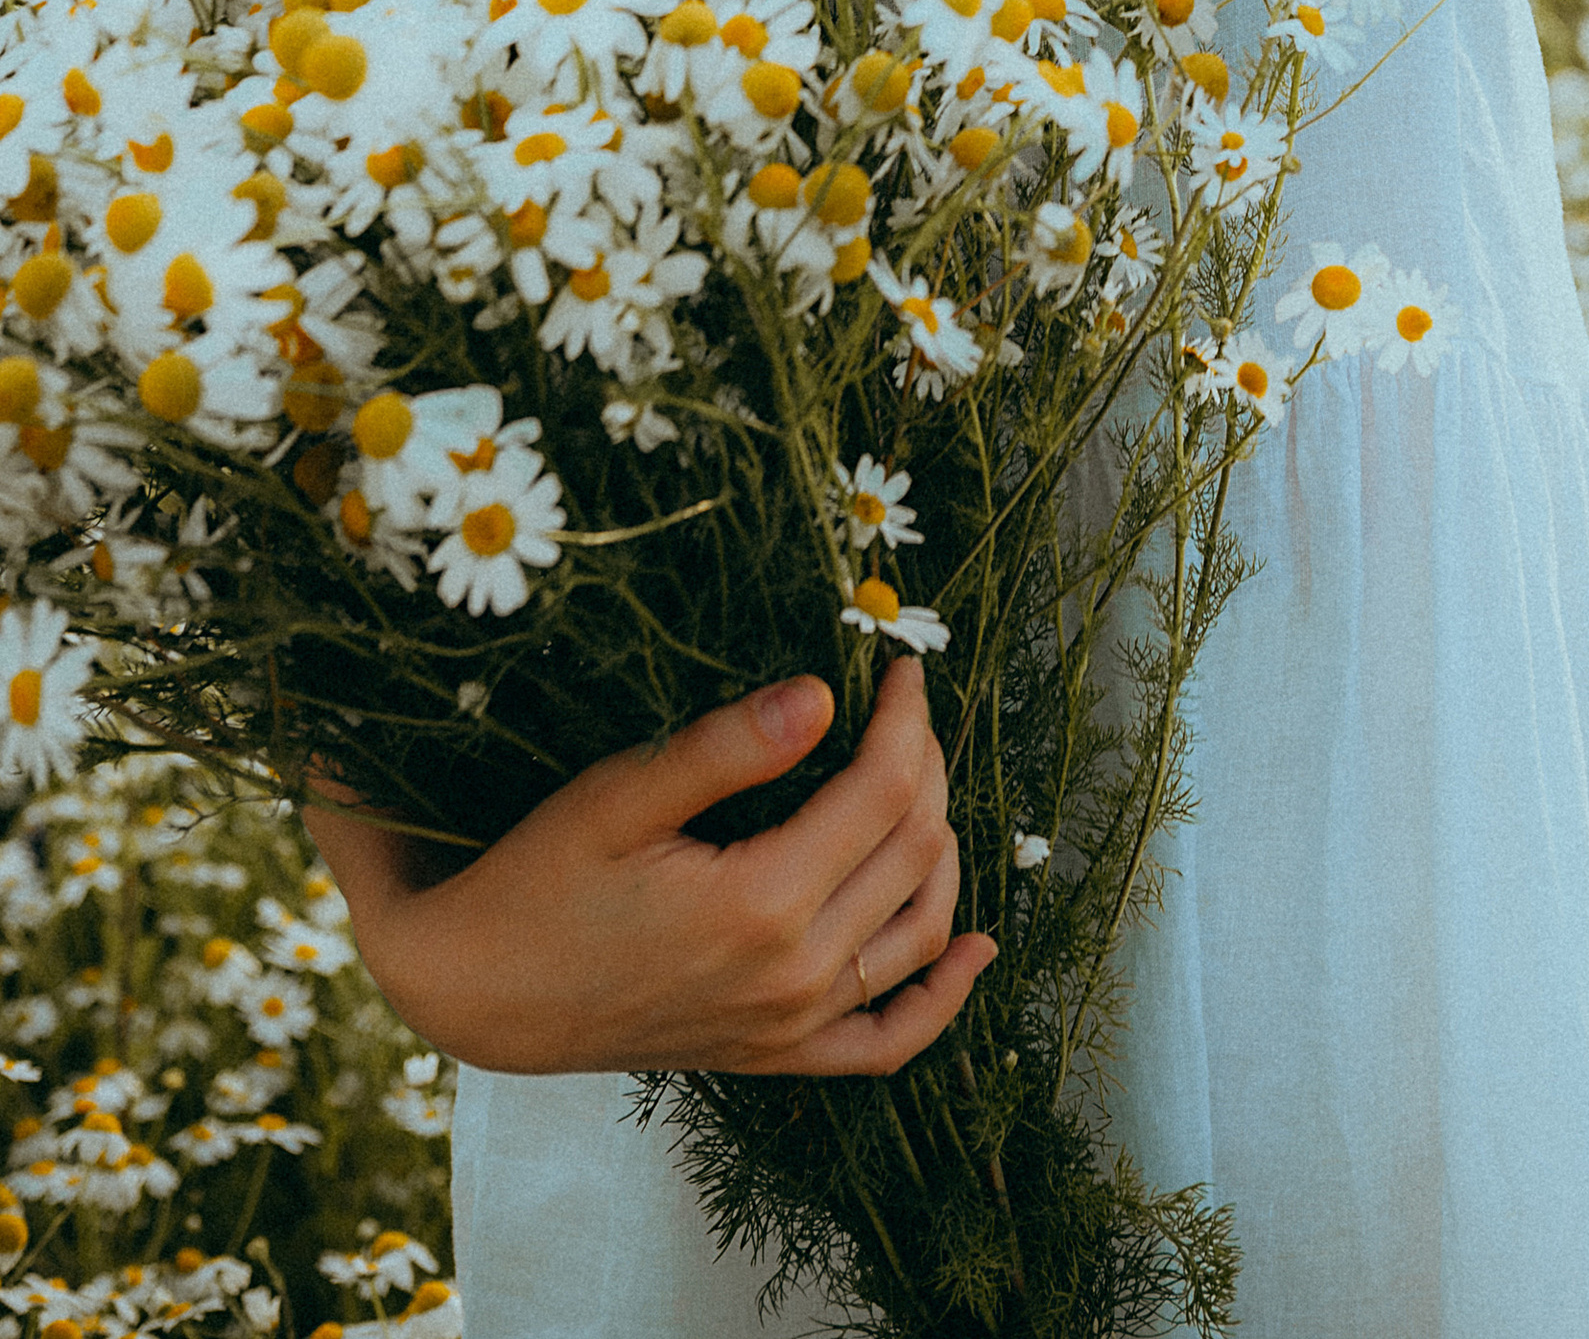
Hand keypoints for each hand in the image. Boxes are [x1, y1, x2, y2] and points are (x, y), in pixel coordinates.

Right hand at [303, 658, 995, 1078]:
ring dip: (944, 851)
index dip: (906, 717)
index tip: (902, 664)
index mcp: (761, 905)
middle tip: (900, 708)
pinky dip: (942, 1000)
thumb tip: (822, 694)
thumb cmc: (539, 879)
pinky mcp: (776, 1056)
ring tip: (922, 781)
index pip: (884, 791)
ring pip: (921, 934)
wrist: (482, 992)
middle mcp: (793, 977)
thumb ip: (726, 747)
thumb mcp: (619, 794)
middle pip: (916, 853)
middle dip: (926, 765)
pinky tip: (974, 953)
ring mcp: (790, 1028)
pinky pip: (886, 1041)